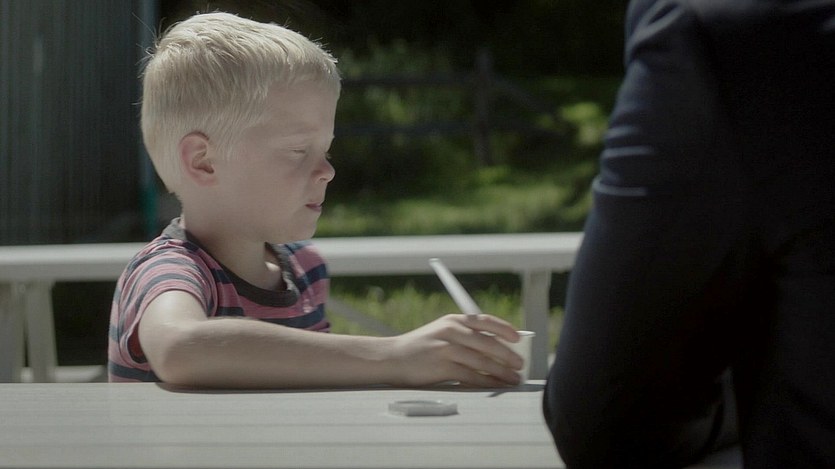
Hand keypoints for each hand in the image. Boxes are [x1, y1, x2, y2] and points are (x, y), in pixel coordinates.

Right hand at [385, 314, 522, 386]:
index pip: (485, 321)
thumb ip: (464, 336)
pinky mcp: (442, 366)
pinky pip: (471, 375)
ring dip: (501, 372)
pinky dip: (487, 381)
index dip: (504, 329)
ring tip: (513, 379)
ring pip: (482, 361)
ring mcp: (447, 348)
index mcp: (454, 320)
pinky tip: (495, 385)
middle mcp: (451, 330)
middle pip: (488, 343)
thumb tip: (495, 348)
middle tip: (520, 365)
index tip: (517, 338)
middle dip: (508, 355)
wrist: (392, 357)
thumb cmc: (420, 348)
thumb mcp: (441, 333)